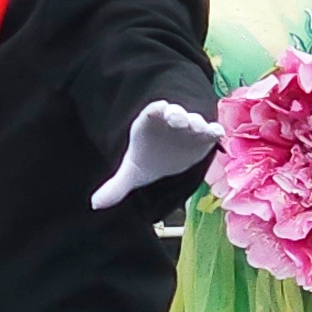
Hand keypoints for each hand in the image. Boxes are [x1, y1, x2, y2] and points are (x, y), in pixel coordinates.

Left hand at [89, 96, 223, 210]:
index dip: (156, 110)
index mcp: (151, 124)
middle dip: (177, 115)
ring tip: (200, 128)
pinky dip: (214, 131)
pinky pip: (211, 130)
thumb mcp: (133, 172)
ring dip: (197, 123)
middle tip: (178, 118)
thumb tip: (94, 204)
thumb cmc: (150, 159)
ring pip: (195, 120)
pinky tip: (217, 135)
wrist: (171, 155)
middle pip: (175, 114)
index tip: (160, 107)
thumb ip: (115, 186)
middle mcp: (172, 121)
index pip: (152, 112)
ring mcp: (190, 126)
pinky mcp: (206, 135)